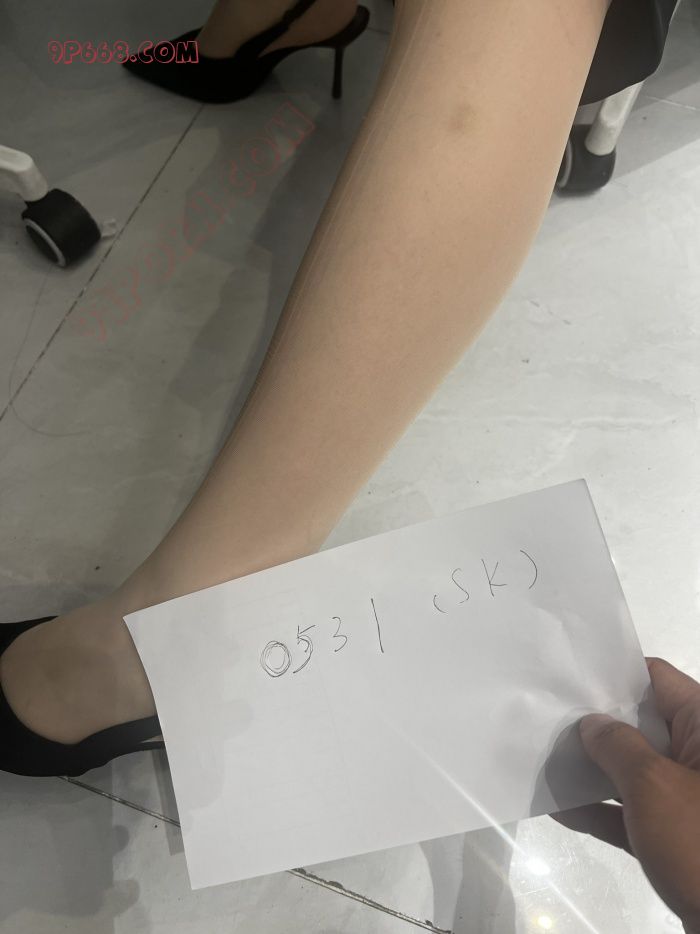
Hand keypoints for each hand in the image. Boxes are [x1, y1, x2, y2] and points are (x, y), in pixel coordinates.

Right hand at [553, 658, 699, 933]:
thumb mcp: (653, 784)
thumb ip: (616, 745)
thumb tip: (593, 724)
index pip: (657, 679)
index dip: (614, 674)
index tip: (569, 676)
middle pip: (644, 724)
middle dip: (597, 724)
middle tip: (548, 718)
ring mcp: (692, 798)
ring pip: (638, 769)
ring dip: (595, 770)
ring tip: (546, 761)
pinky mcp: (684, 836)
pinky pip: (637, 812)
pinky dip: (605, 810)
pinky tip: (562, 809)